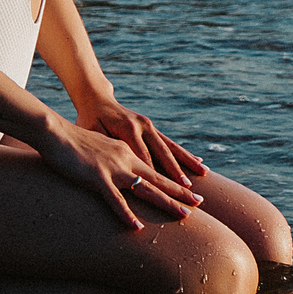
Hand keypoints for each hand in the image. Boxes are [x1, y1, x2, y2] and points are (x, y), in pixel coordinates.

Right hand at [36, 113, 205, 230]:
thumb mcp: (100, 150)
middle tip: (200, 204)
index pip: (156, 169)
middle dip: (181, 193)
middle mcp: (125, 158)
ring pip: (145, 189)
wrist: (54, 131)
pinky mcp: (96, 176)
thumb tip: (120, 176)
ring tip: (184, 216)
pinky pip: (115, 199)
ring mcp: (112, 167)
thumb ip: (112, 161)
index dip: (175, 180)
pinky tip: (136, 227)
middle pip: (158, 179)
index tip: (192, 190)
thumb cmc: (73, 142)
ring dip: (166, 203)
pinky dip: (126, 214)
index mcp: (127, 151)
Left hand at [80, 99, 208, 187]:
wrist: (95, 99)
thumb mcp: (91, 132)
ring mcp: (149, 126)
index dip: (153, 177)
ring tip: (203, 173)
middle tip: (188, 189)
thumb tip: (112, 163)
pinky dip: (184, 154)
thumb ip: (104, 146)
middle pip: (162, 154)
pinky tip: (198, 162)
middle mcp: (143, 127)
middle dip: (176, 173)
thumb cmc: (88, 120)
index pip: (143, 158)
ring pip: (171, 147)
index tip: (164, 194)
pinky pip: (170, 143)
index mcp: (128, 129)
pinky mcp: (152, 127)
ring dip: (187, 162)